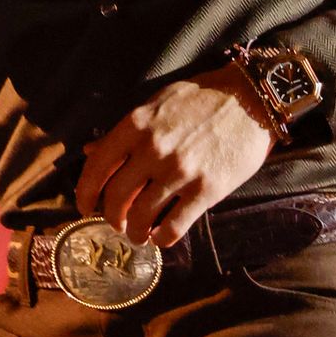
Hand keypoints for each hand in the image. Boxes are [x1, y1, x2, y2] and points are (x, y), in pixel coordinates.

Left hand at [74, 63, 276, 247]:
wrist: (251, 99)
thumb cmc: (202, 98)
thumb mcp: (157, 103)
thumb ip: (123, 131)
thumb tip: (89, 150)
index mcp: (137, 125)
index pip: (97, 167)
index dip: (84, 192)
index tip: (84, 206)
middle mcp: (153, 149)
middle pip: (116, 197)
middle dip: (111, 217)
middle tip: (117, 222)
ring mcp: (180, 171)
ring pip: (142, 216)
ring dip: (135, 232)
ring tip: (139, 234)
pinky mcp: (206, 190)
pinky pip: (174, 226)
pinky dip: (162, 238)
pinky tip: (161, 237)